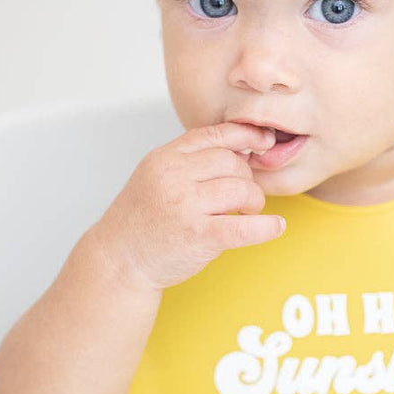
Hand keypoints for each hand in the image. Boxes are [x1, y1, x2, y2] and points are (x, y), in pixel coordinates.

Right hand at [90, 121, 282, 291]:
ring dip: (254, 201)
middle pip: (232, 162)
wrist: (118, 259)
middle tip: (244, 196)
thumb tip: (243, 149)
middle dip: (247, 178)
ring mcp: (185, 206)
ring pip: (241, 189)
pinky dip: (265, 227)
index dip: (246, 135)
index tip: (264, 141)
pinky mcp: (197, 235)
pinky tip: (275, 227)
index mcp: (165, 158)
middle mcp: (173, 177)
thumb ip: (191, 161)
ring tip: (247, 212)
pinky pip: (243, 227)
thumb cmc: (143, 219)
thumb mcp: (156, 176)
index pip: (215, 135)